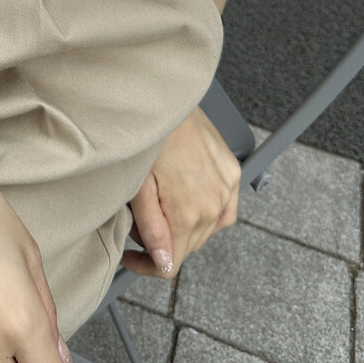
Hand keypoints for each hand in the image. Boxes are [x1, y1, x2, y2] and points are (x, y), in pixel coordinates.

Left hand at [119, 106, 241, 278]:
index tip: (130, 254)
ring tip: (159, 205)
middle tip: (137, 220)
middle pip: (187, 247)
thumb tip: (165, 263)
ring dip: (183, 227)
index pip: (171, 264)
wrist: (165, 97)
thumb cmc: (146, 137)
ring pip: (206, 230)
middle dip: (161, 242)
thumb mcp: (137, 186)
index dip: (146, 265)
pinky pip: (226, 212)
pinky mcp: (233, 173)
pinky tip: (191, 204)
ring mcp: (227, 188)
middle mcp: (214, 205)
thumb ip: (152, 229)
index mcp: (188, 213)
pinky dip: (209, 215)